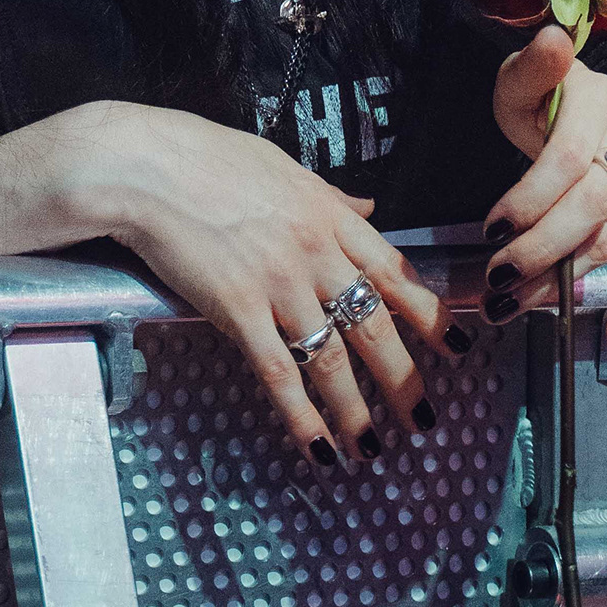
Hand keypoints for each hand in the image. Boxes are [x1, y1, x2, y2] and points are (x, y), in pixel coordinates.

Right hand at [89, 101, 469, 468]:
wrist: (147, 167)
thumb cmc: (207, 158)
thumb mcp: (284, 167)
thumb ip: (330, 196)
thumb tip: (366, 207)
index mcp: (330, 215)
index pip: (396, 272)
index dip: (430, 314)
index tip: (460, 346)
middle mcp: (316, 252)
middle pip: (375, 325)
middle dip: (405, 379)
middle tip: (426, 419)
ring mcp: (280, 282)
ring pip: (333, 359)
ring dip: (356, 410)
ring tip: (372, 448)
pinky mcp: (239, 308)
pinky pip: (280, 373)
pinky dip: (302, 416)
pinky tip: (318, 446)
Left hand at [483, 24, 606, 350]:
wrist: (573, 111)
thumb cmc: (540, 102)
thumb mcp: (521, 81)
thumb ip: (533, 67)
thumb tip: (554, 39)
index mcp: (601, 100)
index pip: (567, 158)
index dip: (530, 198)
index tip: (492, 229)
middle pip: (592, 204)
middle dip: (541, 247)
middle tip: (498, 280)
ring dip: (567, 277)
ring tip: (518, 304)